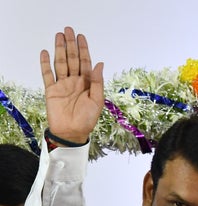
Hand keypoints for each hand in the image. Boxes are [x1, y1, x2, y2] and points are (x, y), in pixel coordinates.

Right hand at [41, 26, 103, 143]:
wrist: (72, 132)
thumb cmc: (87, 119)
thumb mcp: (97, 100)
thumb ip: (97, 82)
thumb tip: (100, 63)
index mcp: (87, 84)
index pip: (85, 62)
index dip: (84, 50)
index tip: (82, 37)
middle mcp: (75, 81)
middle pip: (72, 59)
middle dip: (71, 45)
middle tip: (69, 30)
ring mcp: (62, 85)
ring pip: (60, 63)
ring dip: (59, 49)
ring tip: (58, 36)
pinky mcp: (51, 90)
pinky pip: (47, 74)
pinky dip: (45, 64)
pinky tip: (45, 53)